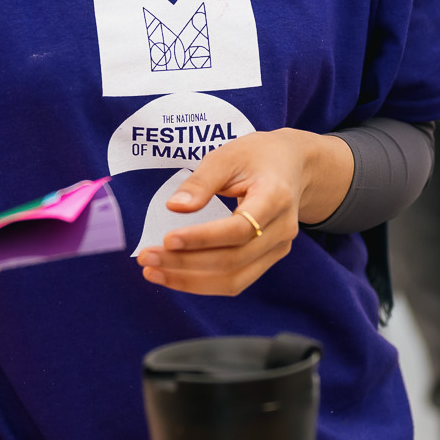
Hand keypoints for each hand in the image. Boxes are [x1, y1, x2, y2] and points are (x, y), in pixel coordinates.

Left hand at [134, 129, 353, 295]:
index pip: (239, 229)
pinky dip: (203, 283)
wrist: (293, 165)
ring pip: (235, 279)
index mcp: (275, 197)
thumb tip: (174, 207)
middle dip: (186, 264)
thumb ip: (201, 182)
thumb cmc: (257, 156)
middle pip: (233, 260)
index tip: (167, 239)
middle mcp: (283, 229)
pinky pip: (236, 280)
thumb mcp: (228, 156)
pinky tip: (174, 275)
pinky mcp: (269, 259)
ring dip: (190, 281)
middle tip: (146, 258)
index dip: (202, 238)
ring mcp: (278, 248)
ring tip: (153, 271)